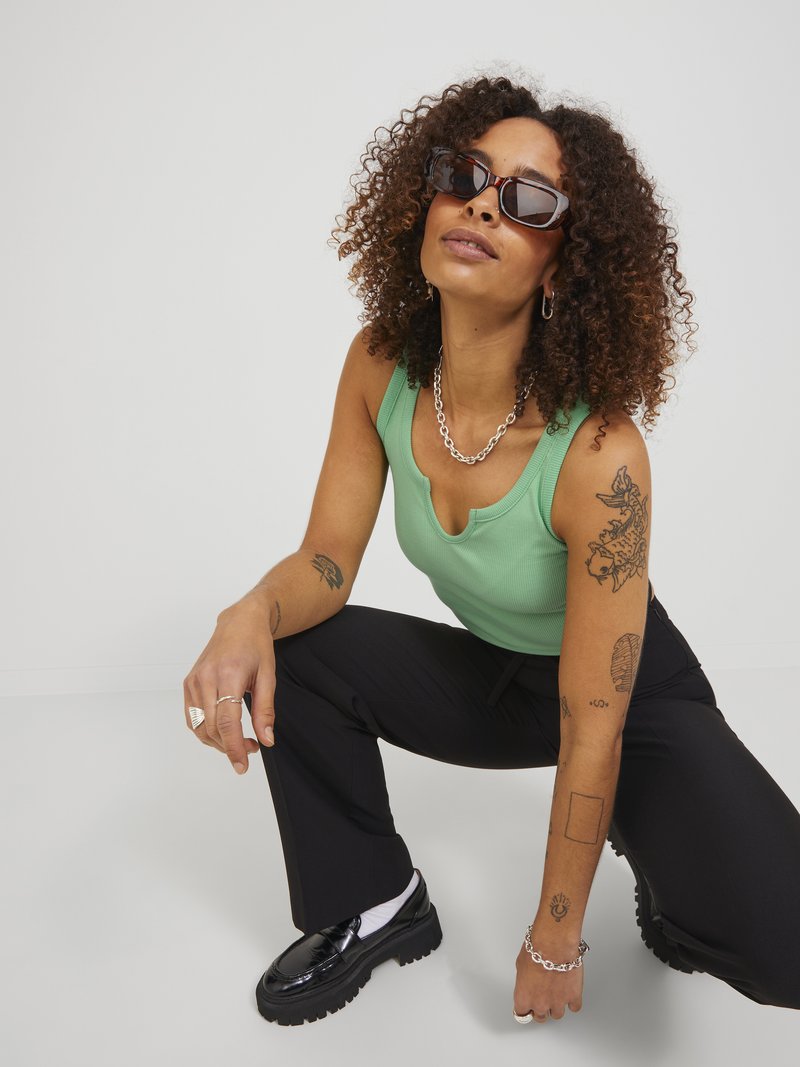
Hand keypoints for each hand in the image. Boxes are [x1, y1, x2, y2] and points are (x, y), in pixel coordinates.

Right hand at [183, 596, 277, 774]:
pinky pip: (192, 718)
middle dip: (231, 746)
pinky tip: (223, 730)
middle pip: (212, 728)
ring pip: (199, 727)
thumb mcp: (268, 676)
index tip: (243, 766)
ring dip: (218, 742)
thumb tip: (266, 740)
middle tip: (252, 748)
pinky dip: (206, 731)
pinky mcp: (188, 684)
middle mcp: (205, 678)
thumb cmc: (255, 646)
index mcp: (228, 674)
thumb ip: (265, 710)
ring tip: (240, 740)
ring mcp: (193, 681)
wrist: (238, 623)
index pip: (227, 722)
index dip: (234, 748)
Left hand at [513, 929, 583, 1023]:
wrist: (554, 945)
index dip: (526, 1009)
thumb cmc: (537, 950)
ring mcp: (558, 1002)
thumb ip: (524, 981)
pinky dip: (573, 1001)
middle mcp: (540, 1004)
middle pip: (540, 1017)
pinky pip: (574, 1008)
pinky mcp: (573, 997)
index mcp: (524, 997)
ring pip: (557, 1014)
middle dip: (541, 1008)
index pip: (522, 1014)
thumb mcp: (520, 965)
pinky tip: (570, 993)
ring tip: (557, 992)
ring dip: (557, 1005)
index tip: (529, 1007)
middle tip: (543, 997)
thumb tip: (528, 980)